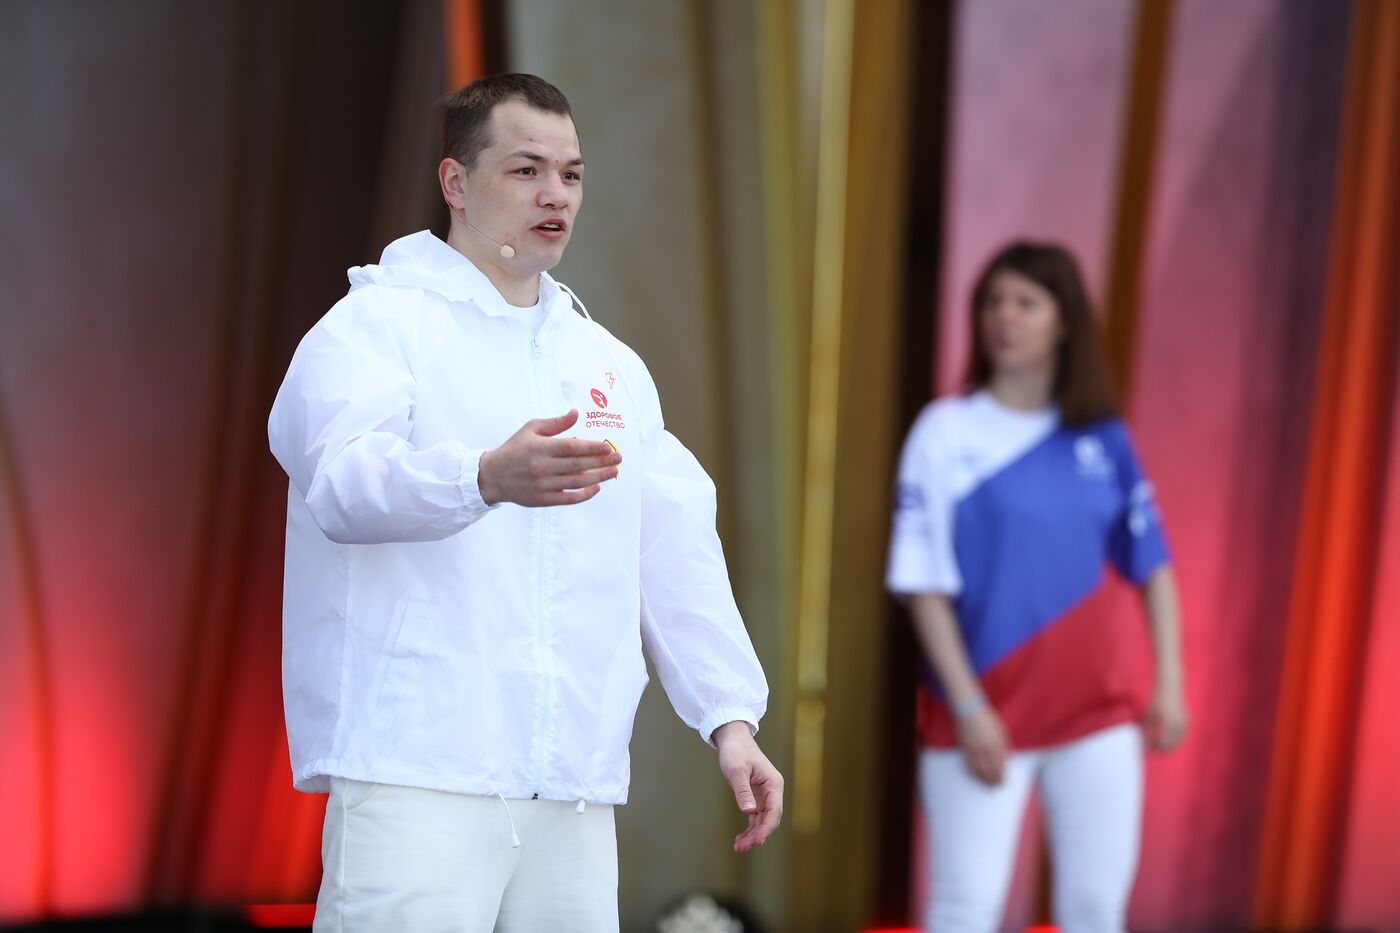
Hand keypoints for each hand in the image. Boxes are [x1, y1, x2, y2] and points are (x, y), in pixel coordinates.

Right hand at [477, 409, 620, 506]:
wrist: (493, 475)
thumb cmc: (515, 449)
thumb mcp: (531, 429)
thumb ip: (555, 423)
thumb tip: (576, 413)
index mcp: (540, 448)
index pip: (571, 447)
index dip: (591, 447)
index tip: (607, 446)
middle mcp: (542, 467)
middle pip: (578, 465)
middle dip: (601, 462)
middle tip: (618, 458)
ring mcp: (543, 485)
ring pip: (576, 482)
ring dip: (598, 477)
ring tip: (614, 472)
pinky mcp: (543, 499)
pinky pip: (568, 499)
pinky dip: (584, 494)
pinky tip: (597, 487)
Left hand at [713, 721, 783, 851]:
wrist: (733, 740)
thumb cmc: (736, 751)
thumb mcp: (737, 770)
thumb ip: (743, 791)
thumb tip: (749, 811)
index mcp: (774, 784)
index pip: (774, 811)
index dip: (767, 828)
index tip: (757, 841)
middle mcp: (772, 791)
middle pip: (769, 819)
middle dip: (757, 835)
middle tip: (742, 847)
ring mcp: (765, 796)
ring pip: (762, 821)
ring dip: (752, 835)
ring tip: (738, 847)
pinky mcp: (756, 798)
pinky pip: (755, 818)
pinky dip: (748, 828)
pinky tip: (740, 839)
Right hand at [956, 705, 1007, 785]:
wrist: (969, 711)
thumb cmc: (987, 719)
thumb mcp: (1001, 730)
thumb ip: (1005, 746)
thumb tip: (1006, 760)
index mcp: (997, 743)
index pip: (1001, 764)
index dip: (1002, 775)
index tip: (1004, 781)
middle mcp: (986, 748)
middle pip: (991, 770)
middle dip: (994, 780)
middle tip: (997, 786)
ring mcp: (974, 749)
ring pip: (980, 770)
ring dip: (984, 780)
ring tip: (988, 785)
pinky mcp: (965, 748)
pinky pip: (969, 765)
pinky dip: (973, 773)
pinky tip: (976, 776)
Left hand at [1143, 684, 1188, 751]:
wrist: (1170, 687)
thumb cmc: (1157, 700)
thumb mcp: (1149, 715)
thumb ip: (1147, 730)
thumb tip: (1144, 743)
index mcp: (1169, 724)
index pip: (1163, 744)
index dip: (1155, 749)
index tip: (1147, 750)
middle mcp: (1179, 725)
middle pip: (1171, 745)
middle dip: (1162, 750)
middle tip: (1153, 751)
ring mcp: (1185, 724)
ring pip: (1178, 742)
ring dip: (1169, 746)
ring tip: (1158, 746)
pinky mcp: (1187, 722)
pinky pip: (1182, 736)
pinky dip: (1175, 740)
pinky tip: (1167, 740)